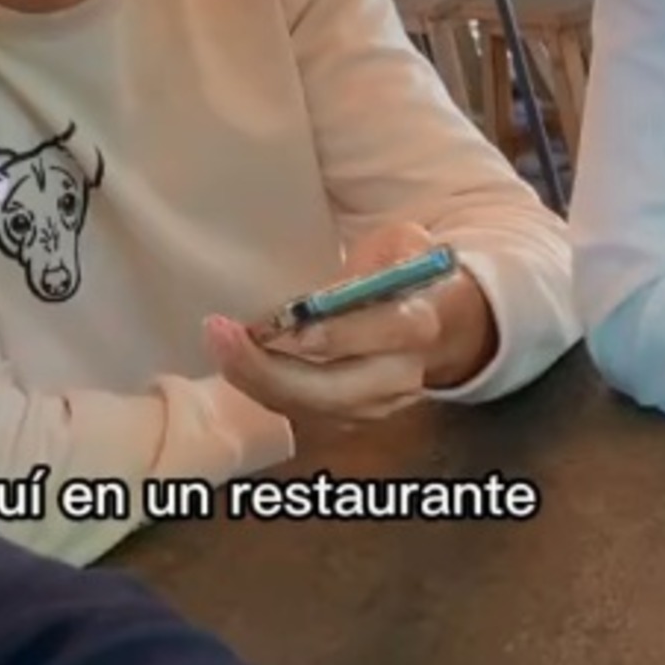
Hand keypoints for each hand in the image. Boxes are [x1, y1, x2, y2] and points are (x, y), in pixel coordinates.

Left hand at [204, 222, 497, 425]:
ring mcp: (378, 406)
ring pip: (310, 409)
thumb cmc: (412, 272)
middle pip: (331, 389)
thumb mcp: (401, 244)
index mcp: (419, 325)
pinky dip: (264, 390)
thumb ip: (367, 265)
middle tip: (220, 334)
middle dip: (268, 368)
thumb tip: (315, 296)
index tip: (275, 323)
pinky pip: (303, 413)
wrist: (447, 322)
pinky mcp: (355, 420)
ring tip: (217, 343)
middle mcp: (400, 376)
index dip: (327, 334)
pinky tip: (234, 361)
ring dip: (257, 380)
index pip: (377, 336)